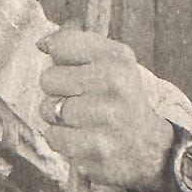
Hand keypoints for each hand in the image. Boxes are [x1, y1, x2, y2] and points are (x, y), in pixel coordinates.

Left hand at [36, 29, 174, 191]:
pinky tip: (81, 140)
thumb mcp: (112, 65)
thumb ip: (77, 48)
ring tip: (81, 123)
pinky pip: (54, 137)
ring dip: (57, 120)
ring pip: (49, 110)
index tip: (68, 68)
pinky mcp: (99, 147)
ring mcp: (108, 116)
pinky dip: (61, 141)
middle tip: (79, 102)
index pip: (62, 44)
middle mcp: (115, 83)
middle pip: (49, 79)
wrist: (149, 147)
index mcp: (117, 58)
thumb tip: (42, 43)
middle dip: (56, 92)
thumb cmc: (120, 102)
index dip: (57, 57)